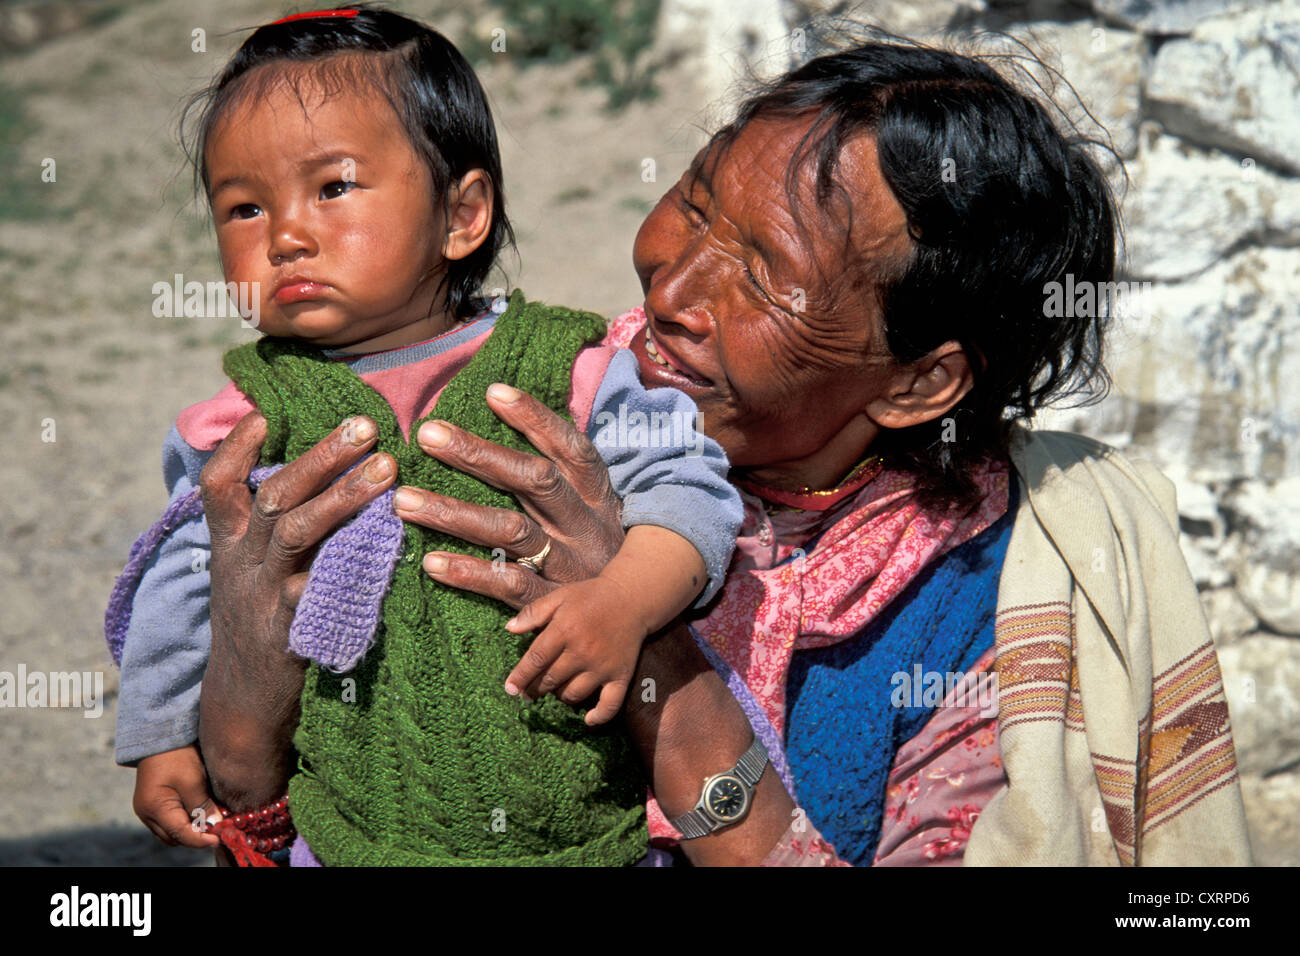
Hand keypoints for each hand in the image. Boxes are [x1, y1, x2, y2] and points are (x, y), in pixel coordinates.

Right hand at [132, 745, 219, 848]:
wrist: (160, 735)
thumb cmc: (176, 755)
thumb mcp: (193, 779)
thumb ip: (202, 805)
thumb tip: (215, 826)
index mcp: (155, 808)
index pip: (181, 834)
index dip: (202, 839)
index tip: (221, 837)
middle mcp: (147, 813)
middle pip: (174, 837)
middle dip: (196, 836)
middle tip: (219, 829)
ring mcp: (146, 810)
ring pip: (171, 832)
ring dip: (190, 830)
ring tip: (210, 820)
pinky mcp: (151, 804)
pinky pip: (168, 821)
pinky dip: (183, 821)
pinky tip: (199, 812)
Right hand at [197, 412, 395, 808]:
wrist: (244, 702)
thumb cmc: (258, 620)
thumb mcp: (246, 570)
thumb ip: (269, 526)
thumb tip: (309, 469)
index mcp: (229, 544)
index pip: (218, 485)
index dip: (235, 448)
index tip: (263, 412)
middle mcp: (242, 564)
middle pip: (274, 498)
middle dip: (319, 457)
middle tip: (364, 425)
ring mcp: (266, 596)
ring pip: (298, 534)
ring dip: (343, 497)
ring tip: (387, 469)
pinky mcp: (294, 629)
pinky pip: (327, 590)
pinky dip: (358, 566)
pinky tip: (394, 546)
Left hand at [396, 383, 624, 605]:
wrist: (636, 615)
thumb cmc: (605, 550)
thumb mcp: (597, 508)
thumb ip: (564, 474)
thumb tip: (518, 422)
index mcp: (596, 495)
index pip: (569, 447)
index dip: (535, 418)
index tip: (493, 391)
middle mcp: (583, 523)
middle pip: (533, 480)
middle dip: (479, 454)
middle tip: (428, 434)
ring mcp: (568, 564)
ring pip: (511, 531)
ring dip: (456, 514)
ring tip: (406, 500)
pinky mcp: (551, 603)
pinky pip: (509, 584)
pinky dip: (470, 573)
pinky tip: (431, 563)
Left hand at [504, 576, 648, 724]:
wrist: (631, 598)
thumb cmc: (591, 597)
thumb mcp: (559, 597)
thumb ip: (533, 612)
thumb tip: (509, 628)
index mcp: (564, 630)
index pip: (536, 660)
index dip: (520, 677)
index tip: (510, 689)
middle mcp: (582, 651)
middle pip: (551, 680)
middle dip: (536, 689)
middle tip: (530, 691)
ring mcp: (602, 666)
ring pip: (573, 694)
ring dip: (560, 696)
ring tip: (557, 689)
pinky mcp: (621, 676)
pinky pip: (610, 704)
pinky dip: (599, 716)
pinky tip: (588, 720)